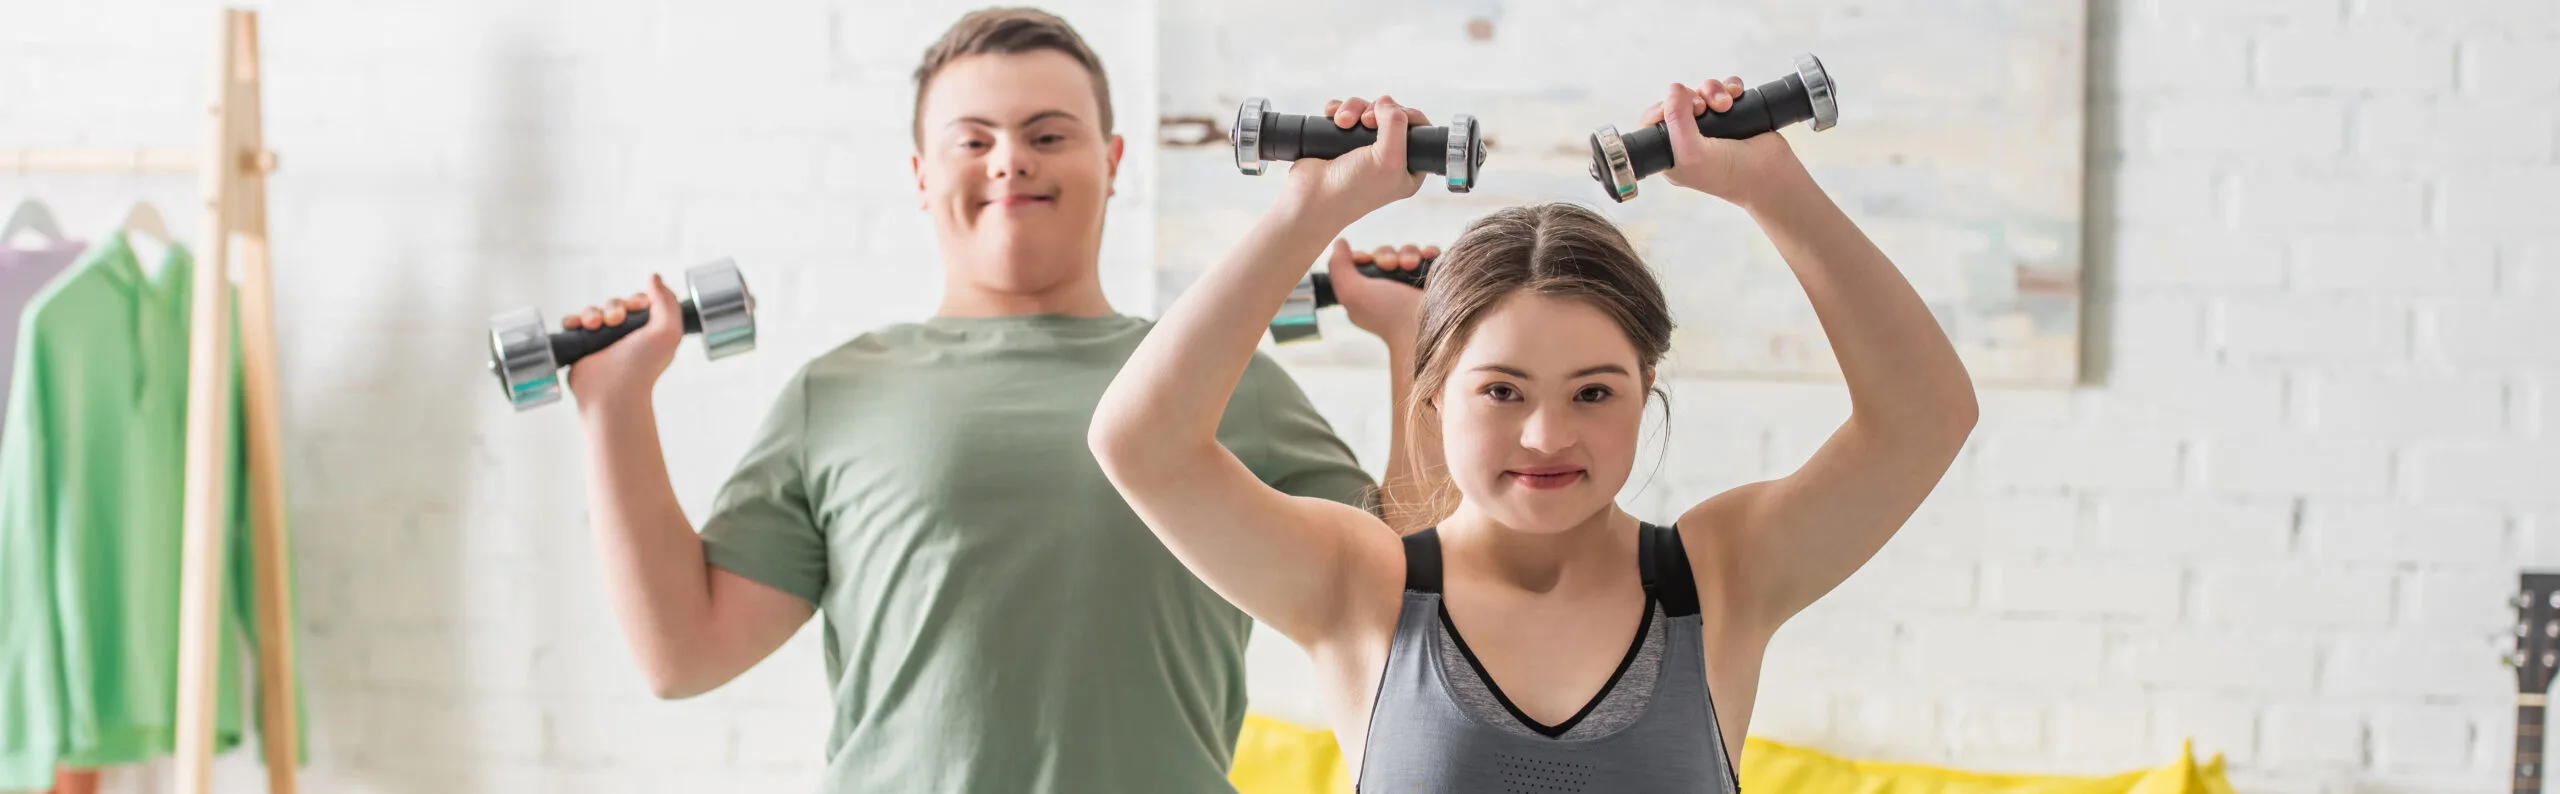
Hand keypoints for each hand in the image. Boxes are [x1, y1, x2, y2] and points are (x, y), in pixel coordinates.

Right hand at [563, 273, 684, 414]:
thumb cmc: (643, 365)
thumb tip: (654, 277)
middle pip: (614, 304)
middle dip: (613, 307)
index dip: (636, 300)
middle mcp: (625, 335)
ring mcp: (602, 340)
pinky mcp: (581, 346)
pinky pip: (573, 323)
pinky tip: (578, 326)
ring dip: (592, 313)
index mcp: (647, 330)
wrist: (612, 392)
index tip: (636, 307)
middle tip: (615, 321)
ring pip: (593, 311)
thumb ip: (667, 301)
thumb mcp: (668, 331)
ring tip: (594, 326)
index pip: (639, 302)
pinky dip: (573, 321)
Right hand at [1281, 96, 1430, 224]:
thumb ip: (1396, 125)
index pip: (1419, 130)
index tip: (1390, 116)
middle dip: (1376, 110)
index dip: (1407, 115)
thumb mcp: (1388, 159)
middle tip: (1365, 121)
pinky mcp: (1341, 141)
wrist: (1312, 198)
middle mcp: (1388, 157)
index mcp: (1408, 168)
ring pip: (1366, 110)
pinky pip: (1346, 113)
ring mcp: (1363, 149)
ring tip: (1342, 122)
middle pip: (1391, 114)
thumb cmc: (1353, 190)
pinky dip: (1339, 110)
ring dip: (1354, 109)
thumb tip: (1386, 101)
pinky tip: (1332, 116)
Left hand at [1327, 238, 1433, 346]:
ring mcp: (1413, 284)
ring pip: (1408, 252)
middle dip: (1387, 255)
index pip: (1363, 264)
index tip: (1367, 260)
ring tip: (1411, 265)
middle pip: (1385, 254)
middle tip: (1391, 266)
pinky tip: (1428, 257)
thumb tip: (1340, 243)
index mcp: (1368, 294)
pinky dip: (1428, 252)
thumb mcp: (1351, 292)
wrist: (1424, 327)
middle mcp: (1390, 288)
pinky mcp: (1434, 279)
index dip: (1364, 257)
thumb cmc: (1386, 314)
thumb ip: (1338, 266)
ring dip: (1408, 253)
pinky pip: (1430, 256)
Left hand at [1637, 76, 1799, 204]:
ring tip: (1726, 105)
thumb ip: (1676, 120)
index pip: (1653, 124)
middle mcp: (1691, 139)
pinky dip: (1730, 87)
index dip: (1661, 109)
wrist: (1771, 176)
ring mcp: (1714, 126)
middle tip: (1703, 109)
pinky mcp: (1735, 115)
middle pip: (1679, 102)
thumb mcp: (1691, 153)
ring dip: (1712, 91)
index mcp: (1673, 154)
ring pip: (1703, 92)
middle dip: (1691, 98)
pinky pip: (1726, 89)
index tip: (1671, 108)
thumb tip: (1674, 88)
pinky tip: (1737, 96)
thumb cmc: (1729, 174)